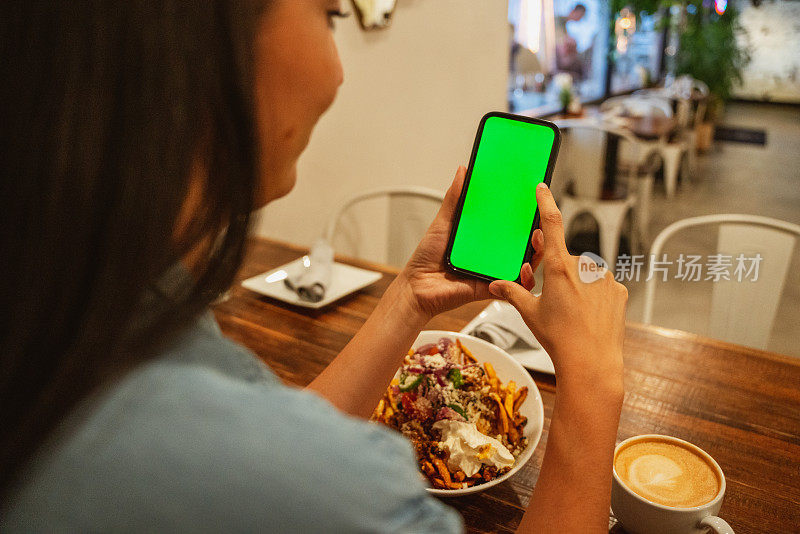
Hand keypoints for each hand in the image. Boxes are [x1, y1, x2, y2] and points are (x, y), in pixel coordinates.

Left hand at [399, 166, 542, 319]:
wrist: (418, 287)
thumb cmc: (426, 258)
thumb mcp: (443, 222)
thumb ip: (454, 198)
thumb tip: (462, 171)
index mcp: (481, 237)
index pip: (506, 221)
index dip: (520, 211)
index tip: (531, 196)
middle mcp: (490, 253)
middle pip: (520, 241)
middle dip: (535, 229)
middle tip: (539, 215)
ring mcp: (493, 270)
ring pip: (524, 261)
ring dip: (535, 249)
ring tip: (536, 236)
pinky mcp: (493, 286)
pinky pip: (514, 283)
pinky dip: (524, 276)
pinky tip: (524, 265)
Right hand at [488, 183, 627, 389]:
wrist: (592, 362)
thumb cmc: (559, 338)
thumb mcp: (530, 313)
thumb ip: (513, 293)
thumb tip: (496, 284)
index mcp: (559, 268)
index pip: (551, 224)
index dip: (546, 203)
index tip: (543, 188)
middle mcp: (584, 267)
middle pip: (566, 259)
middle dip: (558, 270)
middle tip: (553, 297)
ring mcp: (604, 278)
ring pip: (585, 273)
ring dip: (578, 284)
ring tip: (572, 311)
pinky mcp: (618, 290)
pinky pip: (602, 285)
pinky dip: (594, 294)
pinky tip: (588, 314)